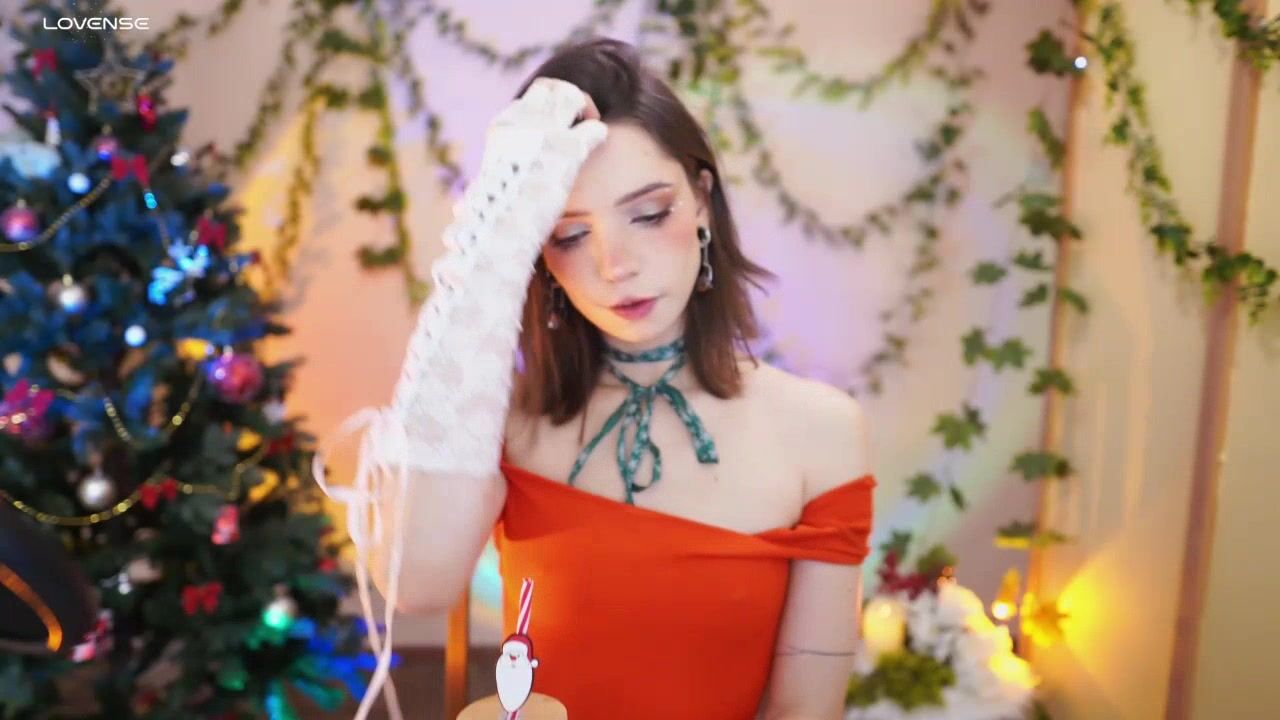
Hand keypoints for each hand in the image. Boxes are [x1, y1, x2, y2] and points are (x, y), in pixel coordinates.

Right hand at [454, 78, 606, 258]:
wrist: (499, 236)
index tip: (560, 125)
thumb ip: (487, 188)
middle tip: (581, 119)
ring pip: (572, 97)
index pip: (533, 98)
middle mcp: (522, 123)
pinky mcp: (568, 151)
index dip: (550, 106)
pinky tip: (598, 141)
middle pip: (552, 89)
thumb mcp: (485, 196)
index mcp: (503, 128)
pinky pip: (593, 129)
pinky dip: (598, 133)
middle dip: (569, 98)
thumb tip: (461, 208)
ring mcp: (546, 134)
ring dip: (586, 108)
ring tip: (590, 127)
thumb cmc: (491, 224)